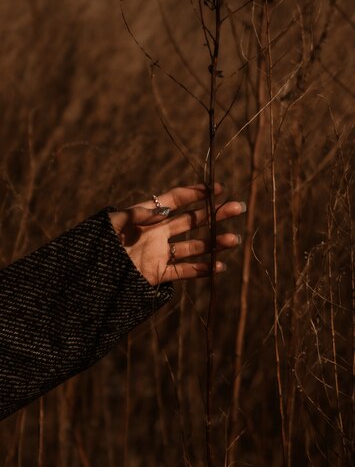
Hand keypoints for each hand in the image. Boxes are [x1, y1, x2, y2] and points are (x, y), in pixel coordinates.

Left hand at [108, 184, 245, 285]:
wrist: (91, 277)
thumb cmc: (97, 245)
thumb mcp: (112, 224)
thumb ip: (135, 214)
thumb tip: (161, 210)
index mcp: (148, 216)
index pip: (176, 200)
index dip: (196, 193)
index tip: (217, 188)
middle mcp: (158, 233)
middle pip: (192, 221)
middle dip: (216, 215)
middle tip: (238, 208)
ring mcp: (160, 253)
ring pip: (194, 246)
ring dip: (215, 243)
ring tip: (234, 240)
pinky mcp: (159, 274)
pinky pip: (184, 270)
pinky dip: (202, 269)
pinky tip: (218, 266)